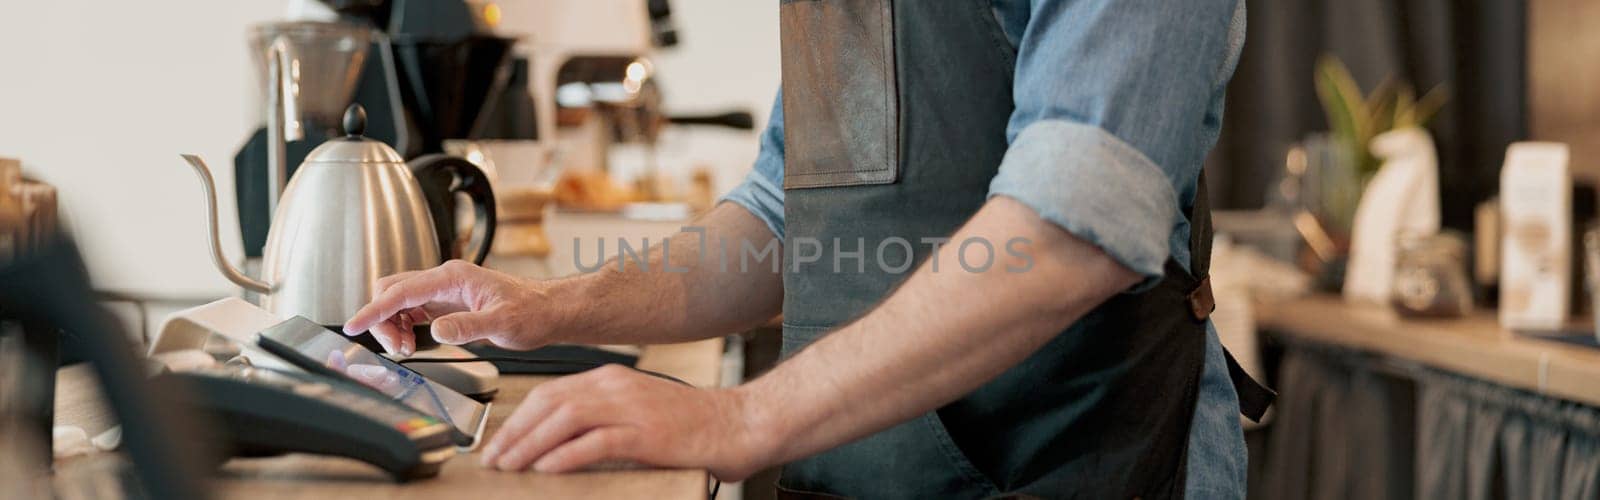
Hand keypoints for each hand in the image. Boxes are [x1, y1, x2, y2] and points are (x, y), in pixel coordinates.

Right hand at [342, 260, 569, 354]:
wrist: (548, 311)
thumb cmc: (533, 312)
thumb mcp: (504, 323)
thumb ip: (469, 326)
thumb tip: (437, 330)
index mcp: (454, 277)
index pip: (401, 291)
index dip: (375, 309)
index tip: (355, 325)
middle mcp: (445, 280)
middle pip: (392, 291)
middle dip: (382, 319)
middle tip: (397, 348)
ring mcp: (444, 291)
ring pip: (399, 301)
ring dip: (392, 326)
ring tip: (405, 349)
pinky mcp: (446, 304)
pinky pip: (411, 311)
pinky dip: (403, 328)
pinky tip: (412, 343)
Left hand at [480, 364, 774, 480]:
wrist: (740, 424)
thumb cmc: (693, 425)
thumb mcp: (639, 411)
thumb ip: (602, 419)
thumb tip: (559, 443)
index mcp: (612, 379)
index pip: (551, 392)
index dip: (519, 418)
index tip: (500, 442)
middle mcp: (617, 386)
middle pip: (549, 402)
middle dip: (515, 432)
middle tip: (494, 458)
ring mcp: (632, 408)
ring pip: (565, 419)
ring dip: (531, 444)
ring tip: (511, 466)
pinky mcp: (647, 433)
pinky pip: (596, 442)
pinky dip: (566, 455)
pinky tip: (547, 469)